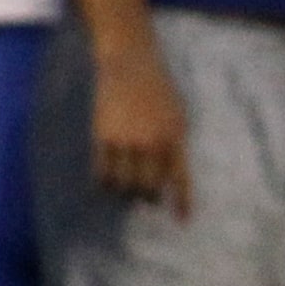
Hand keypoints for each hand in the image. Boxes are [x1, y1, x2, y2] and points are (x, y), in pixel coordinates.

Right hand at [92, 42, 189, 216]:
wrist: (130, 65)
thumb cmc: (160, 91)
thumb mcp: (179, 116)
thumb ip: (176, 146)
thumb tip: (170, 178)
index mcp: (174, 138)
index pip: (180, 179)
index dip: (182, 202)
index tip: (182, 221)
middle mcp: (151, 144)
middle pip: (149, 188)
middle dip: (148, 198)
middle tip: (147, 199)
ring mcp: (126, 142)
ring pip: (124, 185)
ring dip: (126, 193)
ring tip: (127, 191)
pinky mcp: (103, 138)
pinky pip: (103, 173)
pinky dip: (105, 184)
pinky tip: (107, 185)